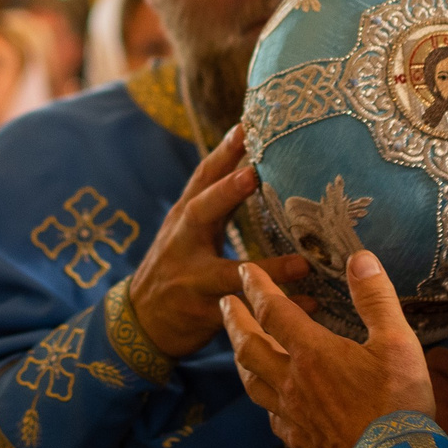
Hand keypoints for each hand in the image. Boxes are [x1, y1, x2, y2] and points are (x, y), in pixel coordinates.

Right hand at [128, 125, 311, 359]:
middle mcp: (183, 242)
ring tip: (303, 263)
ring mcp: (190, 279)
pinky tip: (308, 307)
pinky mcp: (200, 313)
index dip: (222, 152)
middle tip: (252, 173)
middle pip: (200, 212)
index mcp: (185, 218)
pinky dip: (274, 311)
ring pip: (226, 273)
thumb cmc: (175, 267)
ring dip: (267, 269)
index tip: (245, 125)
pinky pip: (241, 313)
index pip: (203, 178)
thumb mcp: (187, 231)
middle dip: (225, 191)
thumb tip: (257, 165)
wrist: (139, 322)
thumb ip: (218, 203)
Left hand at [221, 252, 432, 447]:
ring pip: (252, 383)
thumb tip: (359, 258)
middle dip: (234, 320)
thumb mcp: (397, 343)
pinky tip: (274, 400)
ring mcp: (292, 417)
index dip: (257, 286)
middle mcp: (292, 383)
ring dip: (242, 359)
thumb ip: (375, 298)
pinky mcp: (299, 444)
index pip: (273, 311)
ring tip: (240, 347)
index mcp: (313, 353)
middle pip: (249, 347)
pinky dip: (267, 399)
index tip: (245, 270)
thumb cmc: (398, 404)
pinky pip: (271, 416)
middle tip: (225, 303)